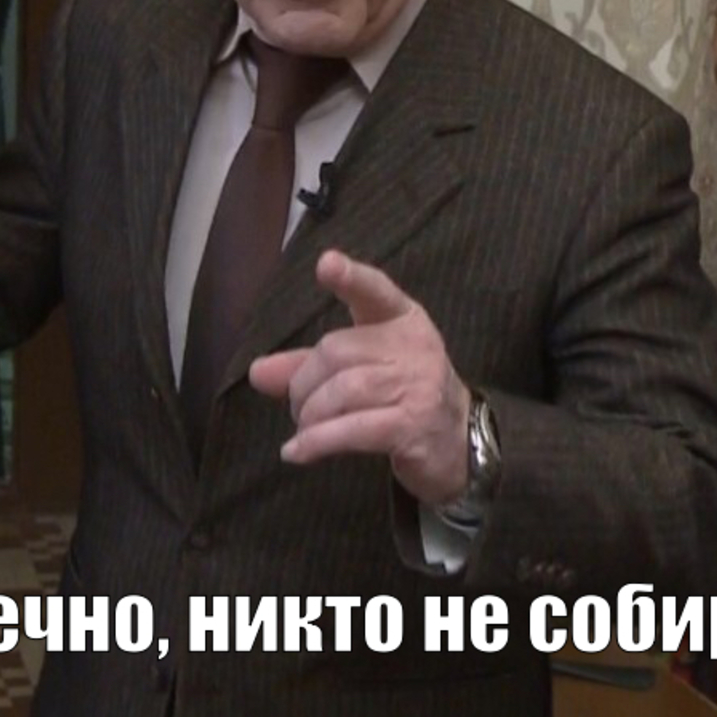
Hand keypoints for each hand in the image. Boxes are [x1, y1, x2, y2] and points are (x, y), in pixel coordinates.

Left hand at [248, 249, 471, 506]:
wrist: (458, 441)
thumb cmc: (401, 393)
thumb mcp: (361, 367)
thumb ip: (308, 364)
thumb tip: (258, 372)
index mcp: (402, 318)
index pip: (375, 291)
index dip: (351, 278)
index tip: (326, 264)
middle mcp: (413, 346)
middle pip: (337, 351)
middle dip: (304, 383)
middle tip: (298, 406)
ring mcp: (417, 386)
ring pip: (342, 390)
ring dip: (310, 415)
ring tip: (303, 428)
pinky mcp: (412, 427)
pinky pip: (352, 430)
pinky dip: (317, 442)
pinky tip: (296, 452)